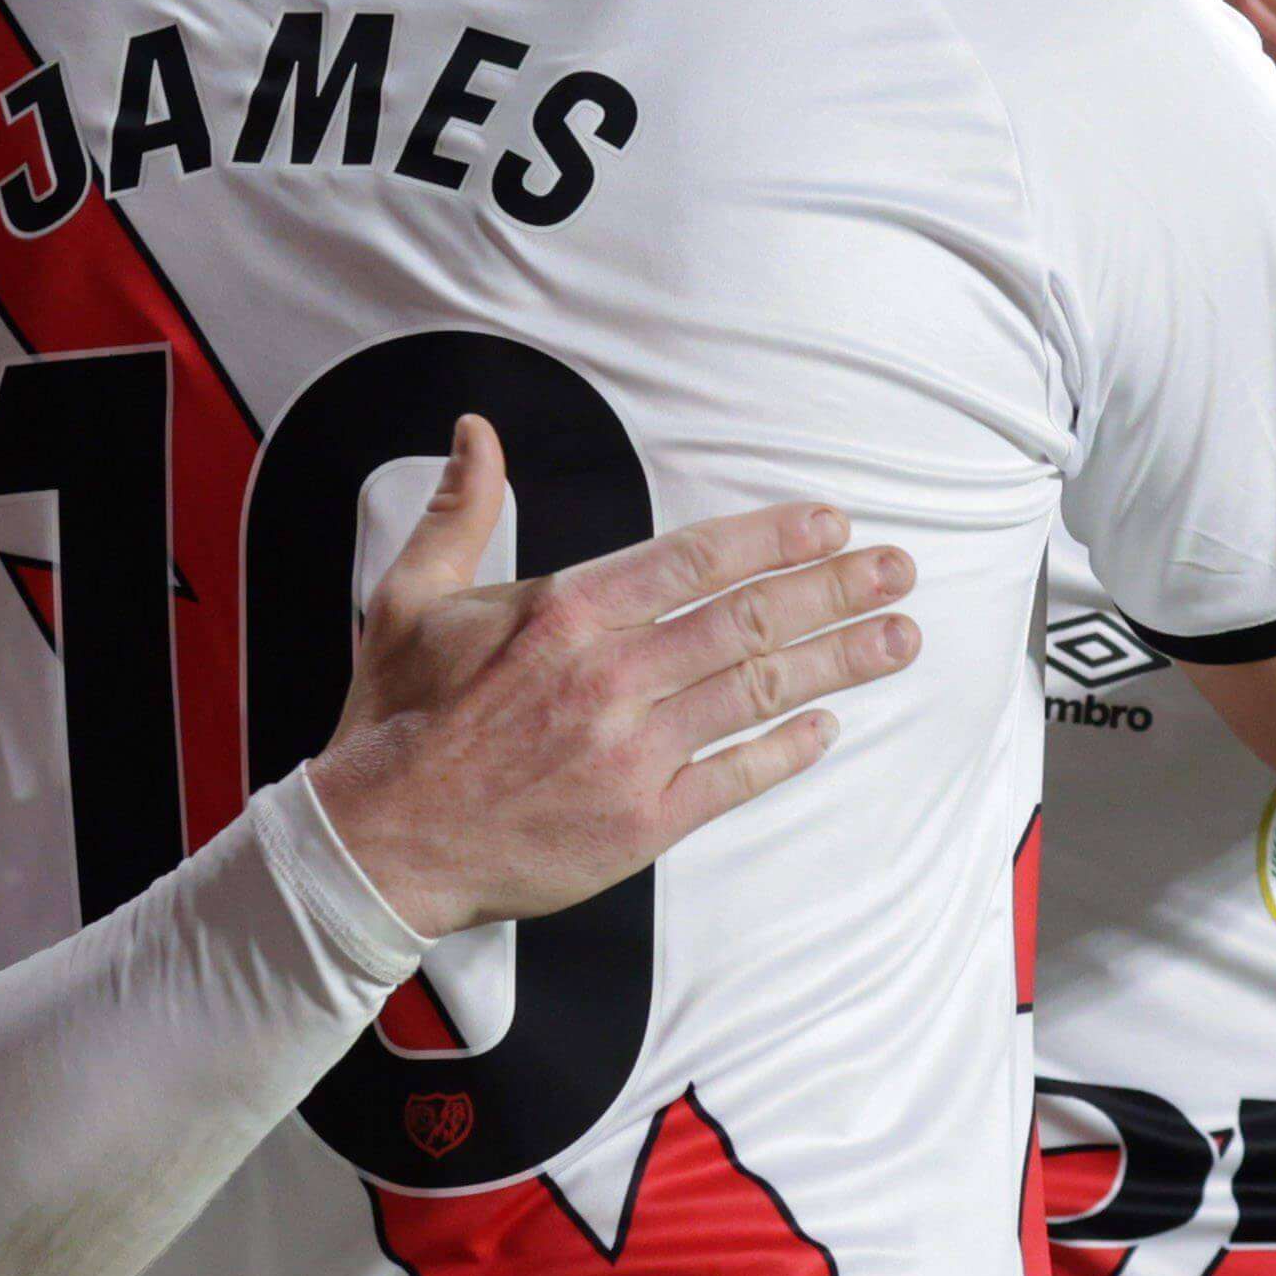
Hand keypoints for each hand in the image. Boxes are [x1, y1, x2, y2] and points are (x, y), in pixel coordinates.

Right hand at [310, 418, 921, 933]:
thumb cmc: (396, 720)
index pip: (696, 560)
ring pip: (755, 692)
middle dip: (834, 590)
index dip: (774, 538)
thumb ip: (461, 511)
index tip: (831, 524)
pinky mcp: (639, 822)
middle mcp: (609, 675)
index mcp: (565, 612)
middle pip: (748, 619)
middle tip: (897, 570)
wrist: (378, 844)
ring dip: (837, 662)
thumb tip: (474, 431)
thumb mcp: (412, 598)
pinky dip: (785, 749)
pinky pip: (733, 777)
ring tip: (897, 638)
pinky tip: (827, 727)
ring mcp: (631, 751)